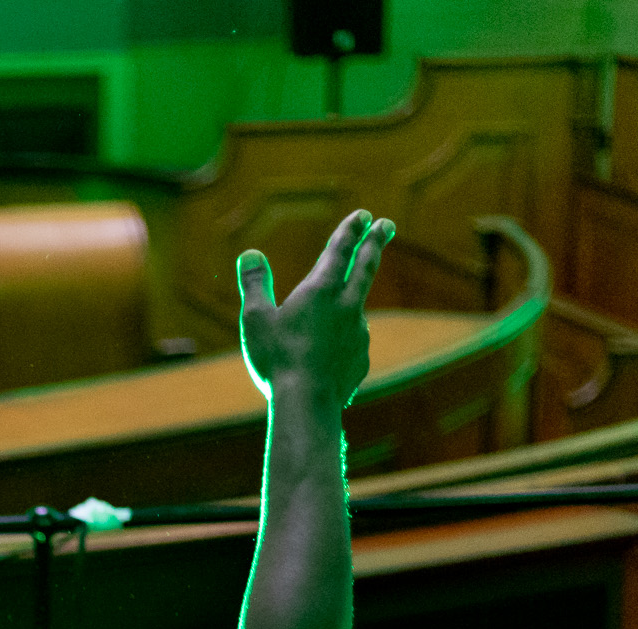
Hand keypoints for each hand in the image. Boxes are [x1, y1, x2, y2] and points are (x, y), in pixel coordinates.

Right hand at [237, 210, 394, 407]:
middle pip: (367, 266)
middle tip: (388, 224)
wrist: (306, 404)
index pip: (340, 250)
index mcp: (321, 290)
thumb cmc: (277, 359)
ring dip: (350, 302)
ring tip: (332, 316)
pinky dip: (343, 340)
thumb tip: (250, 254)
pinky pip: (351, 342)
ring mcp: (358, 333)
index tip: (362, 215)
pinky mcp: (360, 358)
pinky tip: (327, 355)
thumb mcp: (255, 319)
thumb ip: (254, 284)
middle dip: (377, 242)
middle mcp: (347, 306)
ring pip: (356, 308)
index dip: (351, 230)